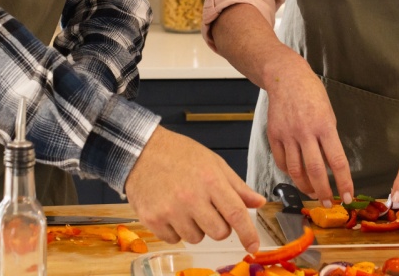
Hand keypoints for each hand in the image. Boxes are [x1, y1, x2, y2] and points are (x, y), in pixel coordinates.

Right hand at [125, 126, 265, 252]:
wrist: (141, 151)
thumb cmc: (179, 154)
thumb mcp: (213, 163)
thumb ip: (237, 186)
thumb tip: (258, 202)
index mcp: (210, 181)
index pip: (236, 214)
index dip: (248, 234)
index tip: (253, 246)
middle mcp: (191, 198)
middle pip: (219, 232)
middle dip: (219, 225)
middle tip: (208, 209)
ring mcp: (171, 210)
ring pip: (197, 238)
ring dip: (196, 227)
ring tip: (185, 206)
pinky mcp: (153, 220)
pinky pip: (174, 240)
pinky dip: (175, 230)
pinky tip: (170, 210)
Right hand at [264, 65, 354, 205]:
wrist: (285, 78)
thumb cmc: (312, 93)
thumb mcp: (328, 113)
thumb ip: (329, 138)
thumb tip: (332, 164)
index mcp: (324, 126)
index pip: (337, 161)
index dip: (344, 182)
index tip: (348, 196)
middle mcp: (305, 132)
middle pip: (316, 171)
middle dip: (324, 191)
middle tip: (329, 203)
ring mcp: (287, 135)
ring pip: (296, 171)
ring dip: (306, 187)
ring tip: (313, 194)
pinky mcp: (274, 135)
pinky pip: (282, 161)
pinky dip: (290, 173)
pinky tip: (297, 176)